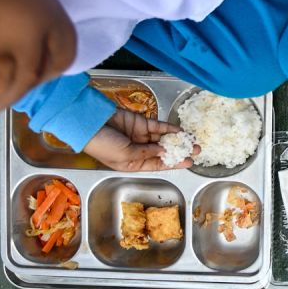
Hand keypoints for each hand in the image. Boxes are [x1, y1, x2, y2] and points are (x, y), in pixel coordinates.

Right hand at [82, 109, 197, 171]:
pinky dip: (169, 129)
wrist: (90, 124)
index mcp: (132, 164)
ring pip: (163, 139)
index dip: (174, 164)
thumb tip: (164, 151)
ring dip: (178, 140)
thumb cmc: (103, 145)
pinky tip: (181, 131)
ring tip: (193, 141)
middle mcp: (138, 151)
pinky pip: (158, 127)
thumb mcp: (125, 156)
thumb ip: (146, 153)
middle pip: (163, 152)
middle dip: (180, 151)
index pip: (157, 165)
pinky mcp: (141, 123)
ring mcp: (140, 136)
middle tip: (196, 151)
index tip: (189, 163)